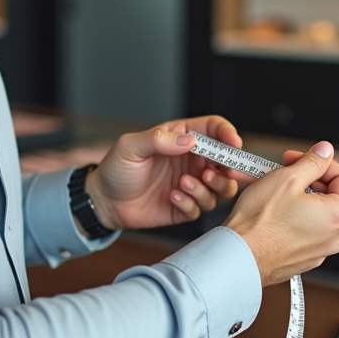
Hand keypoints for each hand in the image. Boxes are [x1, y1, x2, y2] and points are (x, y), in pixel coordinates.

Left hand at [84, 115, 245, 230]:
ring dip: (209, 188)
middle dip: (226, 169)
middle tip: (210, 173)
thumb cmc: (116, 168)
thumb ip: (159, 140)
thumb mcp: (131, 147)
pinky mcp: (186, 207)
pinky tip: (172, 197)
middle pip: (227, 162)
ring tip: (184, 184)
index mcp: (181, 138)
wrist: (104, 201)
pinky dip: (192, 203)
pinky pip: (202, 208)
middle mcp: (191, 160)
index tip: (234, 144)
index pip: (214, 129)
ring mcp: (191, 184)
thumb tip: (190, 141)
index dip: (228, 134)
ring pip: (221, 188)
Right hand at [222, 141, 338, 285]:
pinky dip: (294, 217)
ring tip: (276, 192)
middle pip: (330, 196)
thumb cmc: (260, 222)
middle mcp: (335, 237)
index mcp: (338, 216)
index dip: (320, 162)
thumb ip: (312, 161)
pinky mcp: (304, 259)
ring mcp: (320, 251)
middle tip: (284, 171)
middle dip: (308, 179)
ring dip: (300, 197)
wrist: (239, 256)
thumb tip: (325, 151)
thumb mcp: (287, 178)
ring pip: (316, 213)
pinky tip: (274, 212)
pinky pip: (306, 231)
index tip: (300, 157)